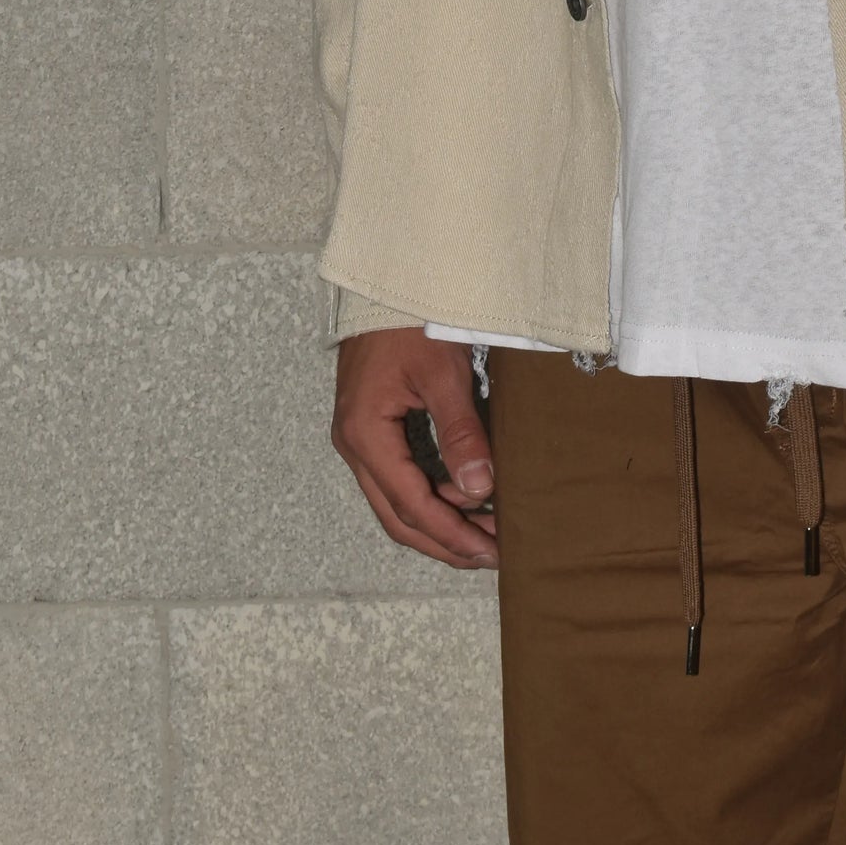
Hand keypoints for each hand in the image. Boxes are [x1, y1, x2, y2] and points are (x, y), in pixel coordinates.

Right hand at [332, 328, 498, 569]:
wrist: (383, 288)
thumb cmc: (409, 323)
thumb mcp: (442, 374)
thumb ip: (460, 432)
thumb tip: (479, 488)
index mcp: (365, 436)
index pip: (411, 504)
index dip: (451, 534)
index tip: (488, 552)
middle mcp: (354, 446)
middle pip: (398, 517)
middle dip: (445, 541)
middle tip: (491, 556)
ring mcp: (360, 440)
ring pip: (396, 503)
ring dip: (439, 523)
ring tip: (486, 533)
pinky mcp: (372, 430)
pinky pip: (398, 480)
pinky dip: (431, 497)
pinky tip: (464, 499)